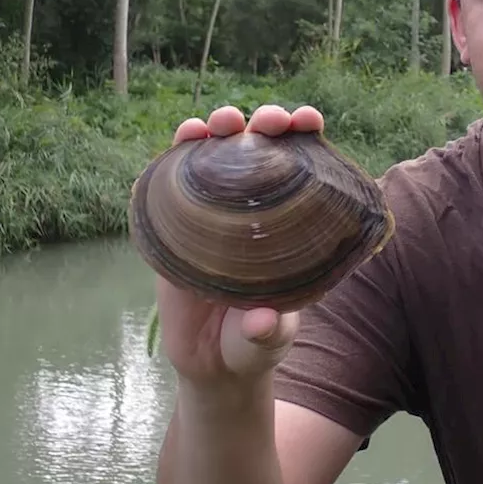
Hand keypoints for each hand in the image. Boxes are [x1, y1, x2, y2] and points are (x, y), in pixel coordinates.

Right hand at [155, 103, 324, 390]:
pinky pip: (174, 183)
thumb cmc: (252, 345)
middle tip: (269, 121)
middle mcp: (256, 210)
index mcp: (293, 226)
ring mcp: (216, 214)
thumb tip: (259, 321)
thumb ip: (266, 332)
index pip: (305, 167)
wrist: (211, 362)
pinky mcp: (178, 224)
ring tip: (216, 123)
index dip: (306, 136)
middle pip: (262, 150)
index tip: (308, 121)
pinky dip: (175, 157)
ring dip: (216, 130)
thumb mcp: (265, 341)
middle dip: (265, 122)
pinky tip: (180, 141)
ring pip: (217, 156)